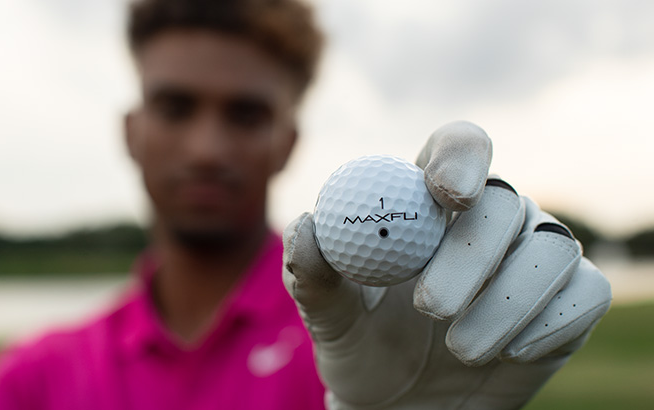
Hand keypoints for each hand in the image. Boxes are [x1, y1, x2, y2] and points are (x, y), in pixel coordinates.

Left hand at [282, 121, 611, 409]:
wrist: (403, 406)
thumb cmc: (363, 347)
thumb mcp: (329, 317)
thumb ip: (313, 274)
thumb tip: (308, 225)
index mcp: (432, 201)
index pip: (459, 147)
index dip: (461, 158)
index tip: (446, 194)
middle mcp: (490, 218)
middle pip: (504, 201)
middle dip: (470, 255)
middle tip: (432, 306)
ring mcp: (534, 256)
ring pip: (552, 247)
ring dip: (507, 302)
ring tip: (461, 350)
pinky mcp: (570, 298)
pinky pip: (584, 292)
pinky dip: (550, 322)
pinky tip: (510, 353)